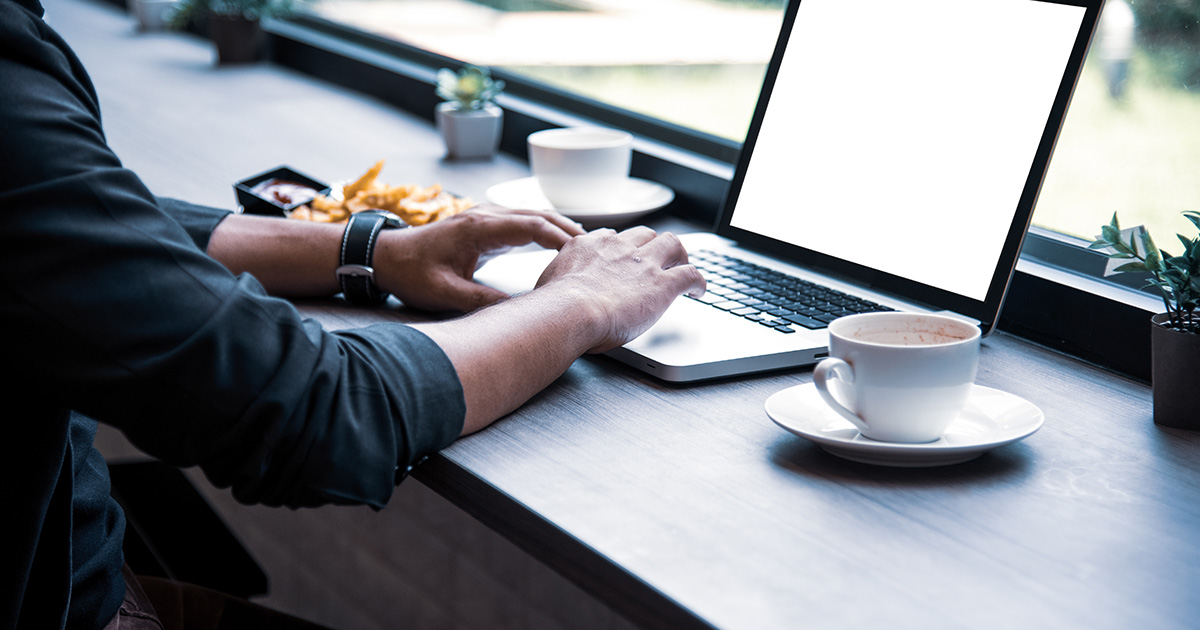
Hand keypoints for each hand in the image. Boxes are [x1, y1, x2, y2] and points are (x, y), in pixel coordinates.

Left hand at [374, 204, 584, 311]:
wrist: (384, 256)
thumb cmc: (410, 272)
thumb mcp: (445, 293)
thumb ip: (482, 301)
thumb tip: (518, 313)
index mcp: (478, 228)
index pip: (531, 226)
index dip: (560, 238)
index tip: (582, 253)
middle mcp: (484, 215)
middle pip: (538, 215)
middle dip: (568, 230)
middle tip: (595, 248)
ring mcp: (484, 216)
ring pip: (531, 215)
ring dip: (558, 228)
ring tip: (585, 246)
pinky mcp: (483, 223)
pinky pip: (521, 221)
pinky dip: (543, 230)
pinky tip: (557, 243)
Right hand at [535, 226, 706, 352]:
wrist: (570, 312)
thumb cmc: (553, 306)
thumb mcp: (549, 282)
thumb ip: (559, 279)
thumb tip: (553, 291)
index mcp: (591, 246)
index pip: (613, 239)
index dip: (623, 249)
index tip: (624, 259)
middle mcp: (619, 248)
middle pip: (646, 234)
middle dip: (654, 246)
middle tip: (658, 260)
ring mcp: (643, 264)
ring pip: (672, 244)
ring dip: (680, 255)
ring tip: (683, 267)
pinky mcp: (662, 284)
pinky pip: (690, 275)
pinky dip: (698, 281)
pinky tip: (699, 291)